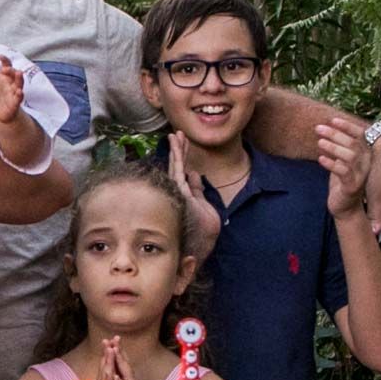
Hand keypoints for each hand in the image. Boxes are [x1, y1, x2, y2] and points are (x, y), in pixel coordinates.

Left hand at [0, 56, 24, 122]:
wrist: (1, 113)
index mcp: (5, 78)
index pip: (7, 66)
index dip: (5, 61)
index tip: (1, 56)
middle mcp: (11, 84)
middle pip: (14, 74)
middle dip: (12, 70)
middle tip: (7, 68)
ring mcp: (14, 93)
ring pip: (19, 84)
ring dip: (19, 79)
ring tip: (19, 73)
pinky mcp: (15, 103)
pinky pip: (18, 98)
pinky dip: (19, 95)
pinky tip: (19, 92)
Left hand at [98, 336, 139, 379]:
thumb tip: (107, 378)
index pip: (120, 366)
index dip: (116, 353)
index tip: (108, 340)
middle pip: (125, 366)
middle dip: (119, 352)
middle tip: (114, 338)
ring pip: (127, 375)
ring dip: (120, 362)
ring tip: (114, 350)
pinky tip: (115, 376)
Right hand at [168, 133, 220, 255]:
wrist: (200, 246)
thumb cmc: (202, 231)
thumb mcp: (204, 206)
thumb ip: (198, 190)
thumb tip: (195, 174)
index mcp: (185, 194)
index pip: (182, 172)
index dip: (182, 157)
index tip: (182, 143)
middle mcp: (179, 192)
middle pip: (177, 167)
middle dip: (178, 149)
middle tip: (176, 133)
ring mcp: (178, 192)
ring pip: (176, 167)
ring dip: (177, 150)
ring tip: (176, 134)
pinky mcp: (181, 193)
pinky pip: (178, 172)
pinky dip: (177, 158)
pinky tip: (177, 146)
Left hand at [316, 117, 372, 218]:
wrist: (345, 208)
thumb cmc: (342, 181)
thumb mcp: (341, 161)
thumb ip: (338, 147)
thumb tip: (325, 129)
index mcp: (365, 155)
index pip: (360, 135)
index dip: (347, 126)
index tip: (332, 119)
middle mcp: (366, 164)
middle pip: (354, 143)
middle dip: (335, 134)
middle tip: (318, 128)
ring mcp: (361, 176)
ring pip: (350, 157)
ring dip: (334, 148)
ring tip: (319, 142)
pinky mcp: (352, 187)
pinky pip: (344, 172)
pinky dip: (332, 164)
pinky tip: (321, 159)